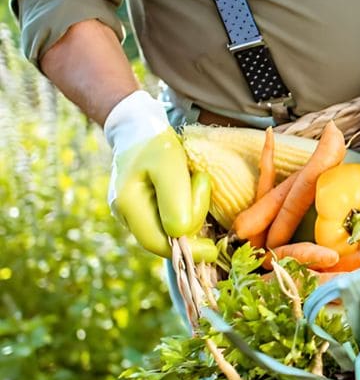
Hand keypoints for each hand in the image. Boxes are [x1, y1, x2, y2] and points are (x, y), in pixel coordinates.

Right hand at [105, 91, 216, 261]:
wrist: (141, 129)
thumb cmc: (156, 144)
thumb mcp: (170, 165)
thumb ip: (175, 199)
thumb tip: (180, 233)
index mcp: (128, 205)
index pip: (156, 242)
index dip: (186, 250)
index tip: (214, 249)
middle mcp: (126, 215)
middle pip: (167, 238)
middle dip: (193, 219)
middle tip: (201, 183)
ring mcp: (134, 215)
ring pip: (172, 230)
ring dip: (192, 211)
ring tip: (194, 180)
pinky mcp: (146, 211)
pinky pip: (171, 221)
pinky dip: (187, 210)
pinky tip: (189, 191)